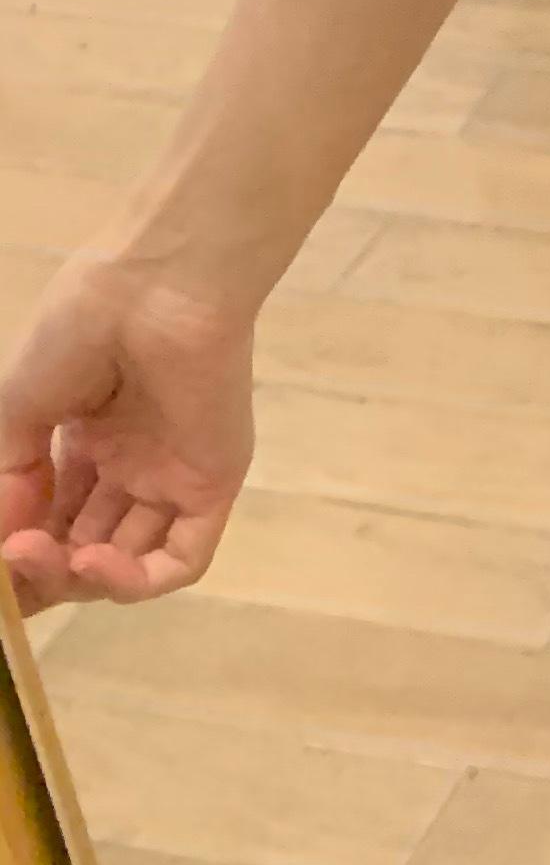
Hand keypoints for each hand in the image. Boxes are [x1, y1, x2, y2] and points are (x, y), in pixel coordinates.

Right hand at [2, 253, 254, 611]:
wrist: (152, 284)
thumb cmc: (80, 329)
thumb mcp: (18, 409)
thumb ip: (9, 482)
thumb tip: (3, 547)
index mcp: (89, 439)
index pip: (52, 521)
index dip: (21, 552)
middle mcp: (132, 463)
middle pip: (84, 547)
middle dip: (40, 568)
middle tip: (9, 562)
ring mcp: (172, 475)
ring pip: (126, 561)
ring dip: (75, 577)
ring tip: (36, 555)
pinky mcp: (213, 484)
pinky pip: (181, 558)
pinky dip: (133, 580)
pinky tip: (89, 564)